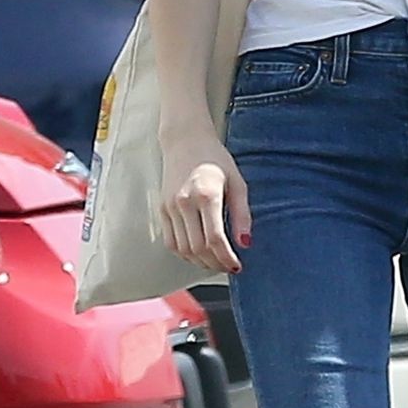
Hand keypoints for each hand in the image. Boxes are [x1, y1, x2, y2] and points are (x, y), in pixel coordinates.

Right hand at [157, 129, 251, 273]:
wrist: (186, 141)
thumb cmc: (215, 160)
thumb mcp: (237, 183)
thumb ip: (242, 214)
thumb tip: (245, 244)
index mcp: (206, 195)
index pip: (215, 238)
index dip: (226, 257)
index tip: (237, 265)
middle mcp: (184, 202)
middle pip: (198, 248)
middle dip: (215, 264)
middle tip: (228, 266)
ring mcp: (170, 207)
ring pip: (183, 249)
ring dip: (200, 262)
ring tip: (215, 262)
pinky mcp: (162, 209)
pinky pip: (170, 241)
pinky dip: (184, 254)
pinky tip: (198, 254)